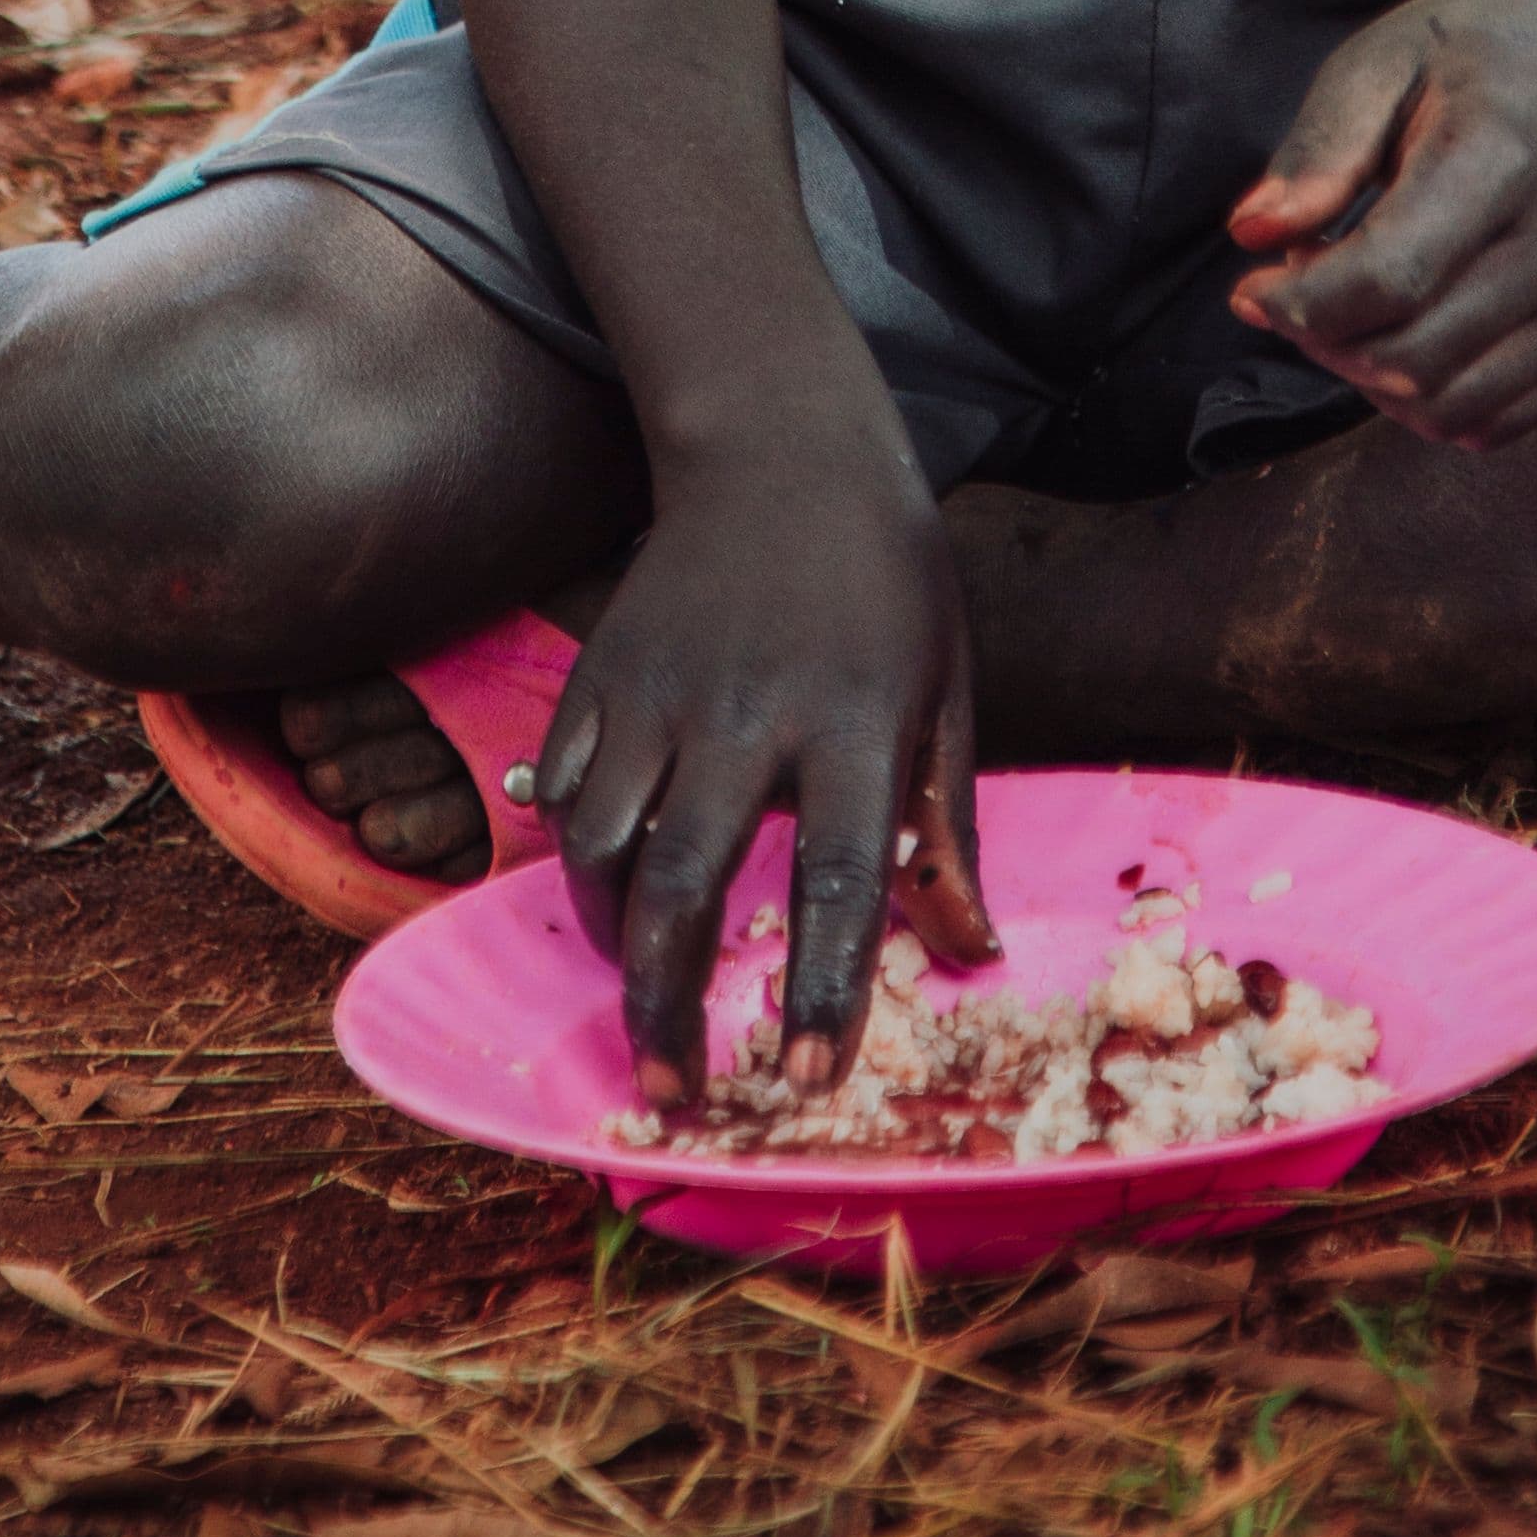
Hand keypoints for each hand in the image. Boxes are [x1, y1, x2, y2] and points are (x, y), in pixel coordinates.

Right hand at [529, 433, 995, 1107]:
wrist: (783, 447)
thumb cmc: (886, 581)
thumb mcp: (946, 690)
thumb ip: (946, 825)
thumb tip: (971, 952)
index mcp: (852, 720)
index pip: (834, 877)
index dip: (817, 987)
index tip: (803, 1078)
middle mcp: (747, 709)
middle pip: (686, 879)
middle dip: (668, 1001)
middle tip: (673, 1088)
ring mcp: (661, 687)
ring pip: (606, 843)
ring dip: (616, 936)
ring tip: (645, 990)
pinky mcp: (602, 668)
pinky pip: (564, 787)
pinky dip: (575, 851)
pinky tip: (608, 884)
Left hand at [1225, 0, 1536, 447]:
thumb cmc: (1473, 52)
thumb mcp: (1380, 61)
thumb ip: (1319, 149)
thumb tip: (1253, 233)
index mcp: (1501, 160)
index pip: (1388, 280)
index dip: (1300, 304)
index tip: (1252, 285)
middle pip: (1412, 357)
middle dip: (1324, 342)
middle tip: (1298, 286)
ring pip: (1449, 406)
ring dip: (1369, 380)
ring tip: (1348, 310)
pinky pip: (1497, 421)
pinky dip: (1427, 405)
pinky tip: (1400, 339)